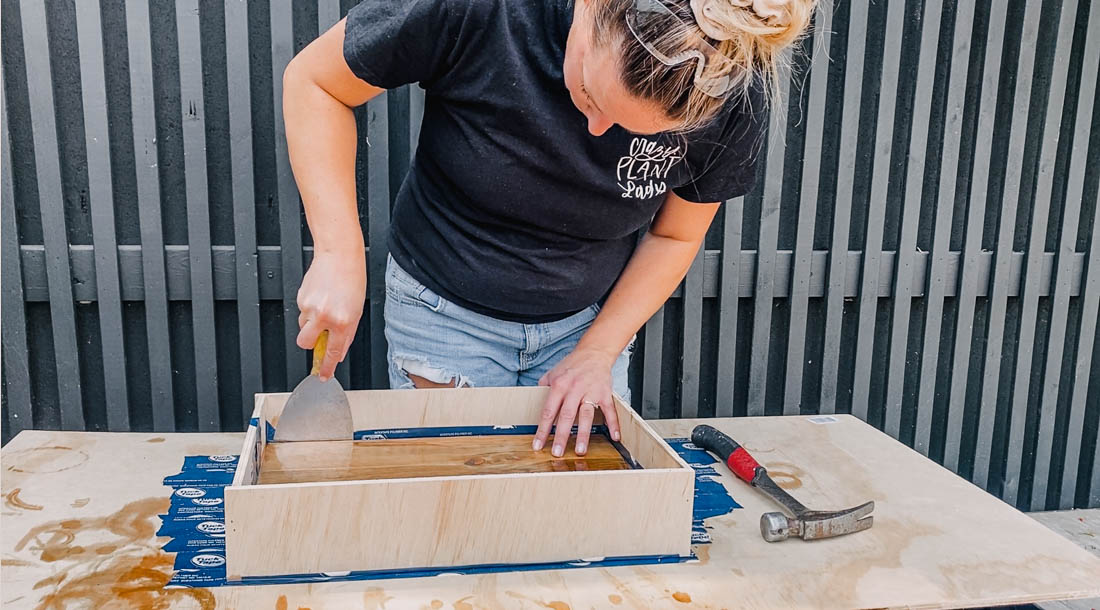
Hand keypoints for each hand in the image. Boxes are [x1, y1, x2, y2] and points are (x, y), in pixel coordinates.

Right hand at [295, 249, 365, 379]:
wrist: (339, 255)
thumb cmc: (352, 279)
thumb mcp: (357, 311)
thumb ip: (347, 333)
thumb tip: (339, 351)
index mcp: (342, 322)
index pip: (333, 353)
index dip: (327, 367)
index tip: (323, 376)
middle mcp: (324, 316)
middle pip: (306, 344)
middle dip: (310, 344)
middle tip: (319, 335)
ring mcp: (310, 307)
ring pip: (303, 327)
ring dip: (311, 324)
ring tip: (324, 307)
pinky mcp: (300, 298)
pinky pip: (302, 312)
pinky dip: (309, 309)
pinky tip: (320, 297)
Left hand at [534, 347, 620, 456]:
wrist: (594, 352)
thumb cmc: (572, 365)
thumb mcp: (552, 373)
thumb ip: (543, 388)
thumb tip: (534, 403)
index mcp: (559, 385)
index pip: (549, 411)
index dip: (542, 429)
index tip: (538, 444)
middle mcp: (574, 389)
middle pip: (567, 416)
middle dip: (561, 437)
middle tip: (556, 453)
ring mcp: (591, 391)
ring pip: (586, 416)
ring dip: (583, 435)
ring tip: (580, 451)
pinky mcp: (605, 393)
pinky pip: (610, 411)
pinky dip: (613, 424)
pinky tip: (614, 437)